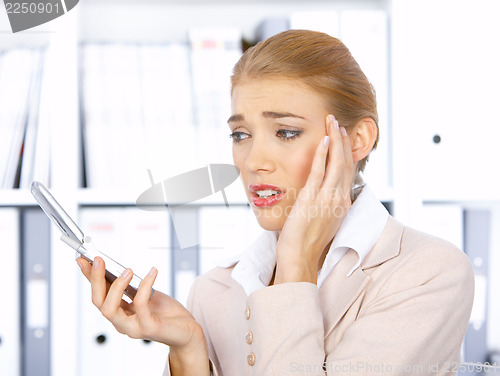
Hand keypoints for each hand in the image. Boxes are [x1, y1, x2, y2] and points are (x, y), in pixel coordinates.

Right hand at [76, 256, 209, 373]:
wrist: (186, 331)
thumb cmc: (166, 313)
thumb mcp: (146, 294)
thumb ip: (132, 286)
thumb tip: (120, 268)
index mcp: (119, 312)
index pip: (98, 294)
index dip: (88, 277)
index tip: (83, 259)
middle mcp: (121, 322)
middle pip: (98, 302)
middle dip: (95, 279)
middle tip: (99, 260)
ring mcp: (133, 327)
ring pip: (109, 309)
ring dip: (115, 286)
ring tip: (127, 270)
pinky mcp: (148, 327)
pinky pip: (140, 305)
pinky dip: (145, 285)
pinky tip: (152, 272)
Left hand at [274, 114, 354, 283]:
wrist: (301, 257)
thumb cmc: (308, 242)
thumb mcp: (323, 220)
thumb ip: (325, 204)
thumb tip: (321, 194)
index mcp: (342, 203)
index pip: (348, 171)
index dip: (346, 151)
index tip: (342, 137)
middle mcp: (339, 198)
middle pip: (346, 162)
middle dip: (343, 140)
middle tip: (338, 122)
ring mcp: (327, 198)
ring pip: (336, 163)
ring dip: (335, 140)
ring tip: (332, 123)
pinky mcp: (313, 199)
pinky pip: (320, 172)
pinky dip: (323, 155)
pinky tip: (323, 141)